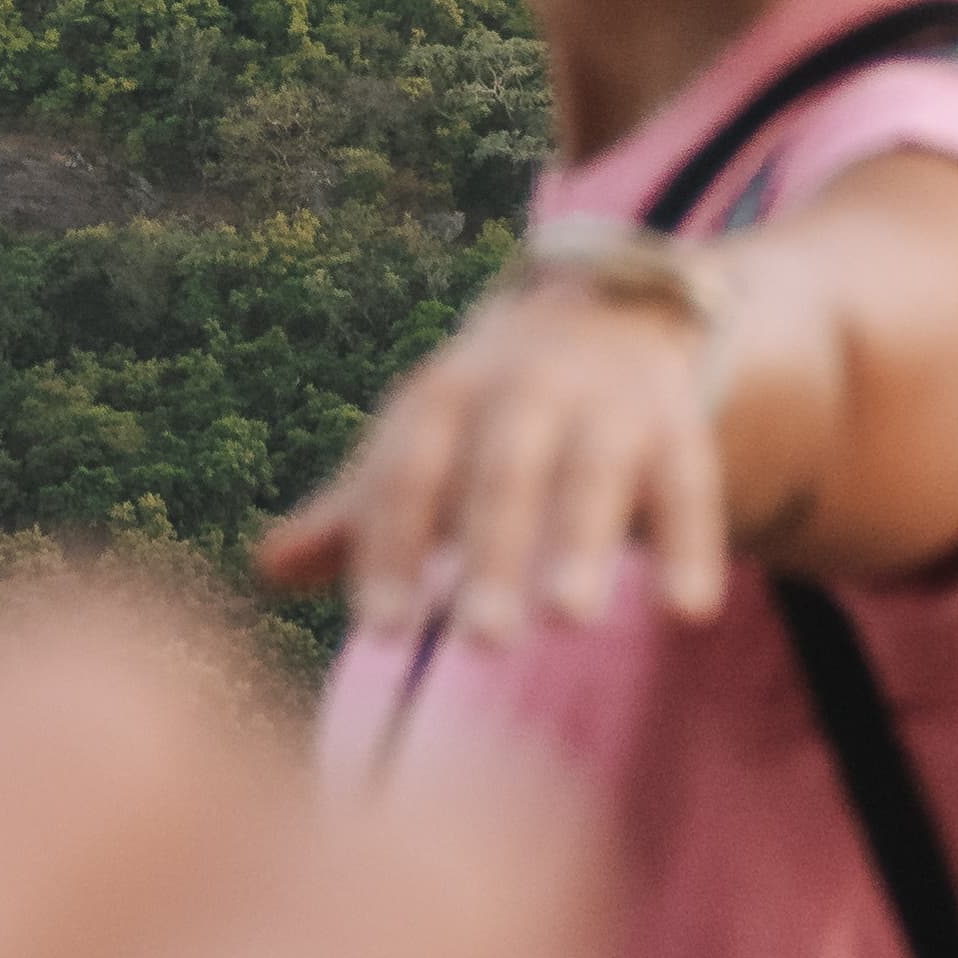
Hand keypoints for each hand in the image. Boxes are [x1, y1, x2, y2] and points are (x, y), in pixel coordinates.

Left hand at [259, 266, 730, 644]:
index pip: (406, 472)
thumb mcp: (420, 448)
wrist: (606, 315)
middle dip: (493, 552)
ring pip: (593, 473)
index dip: (390, 548)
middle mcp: (523, 389)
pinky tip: (686, 612)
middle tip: (483, 642)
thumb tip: (268, 568)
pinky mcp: (676, 426)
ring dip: (582, 543)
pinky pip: (687, 485)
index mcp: (442, 396)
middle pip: (502, 471)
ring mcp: (604, 405)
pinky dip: (689, 545)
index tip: (381, 632)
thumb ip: (355, 515)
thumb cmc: (486, 416)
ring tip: (572, 621)